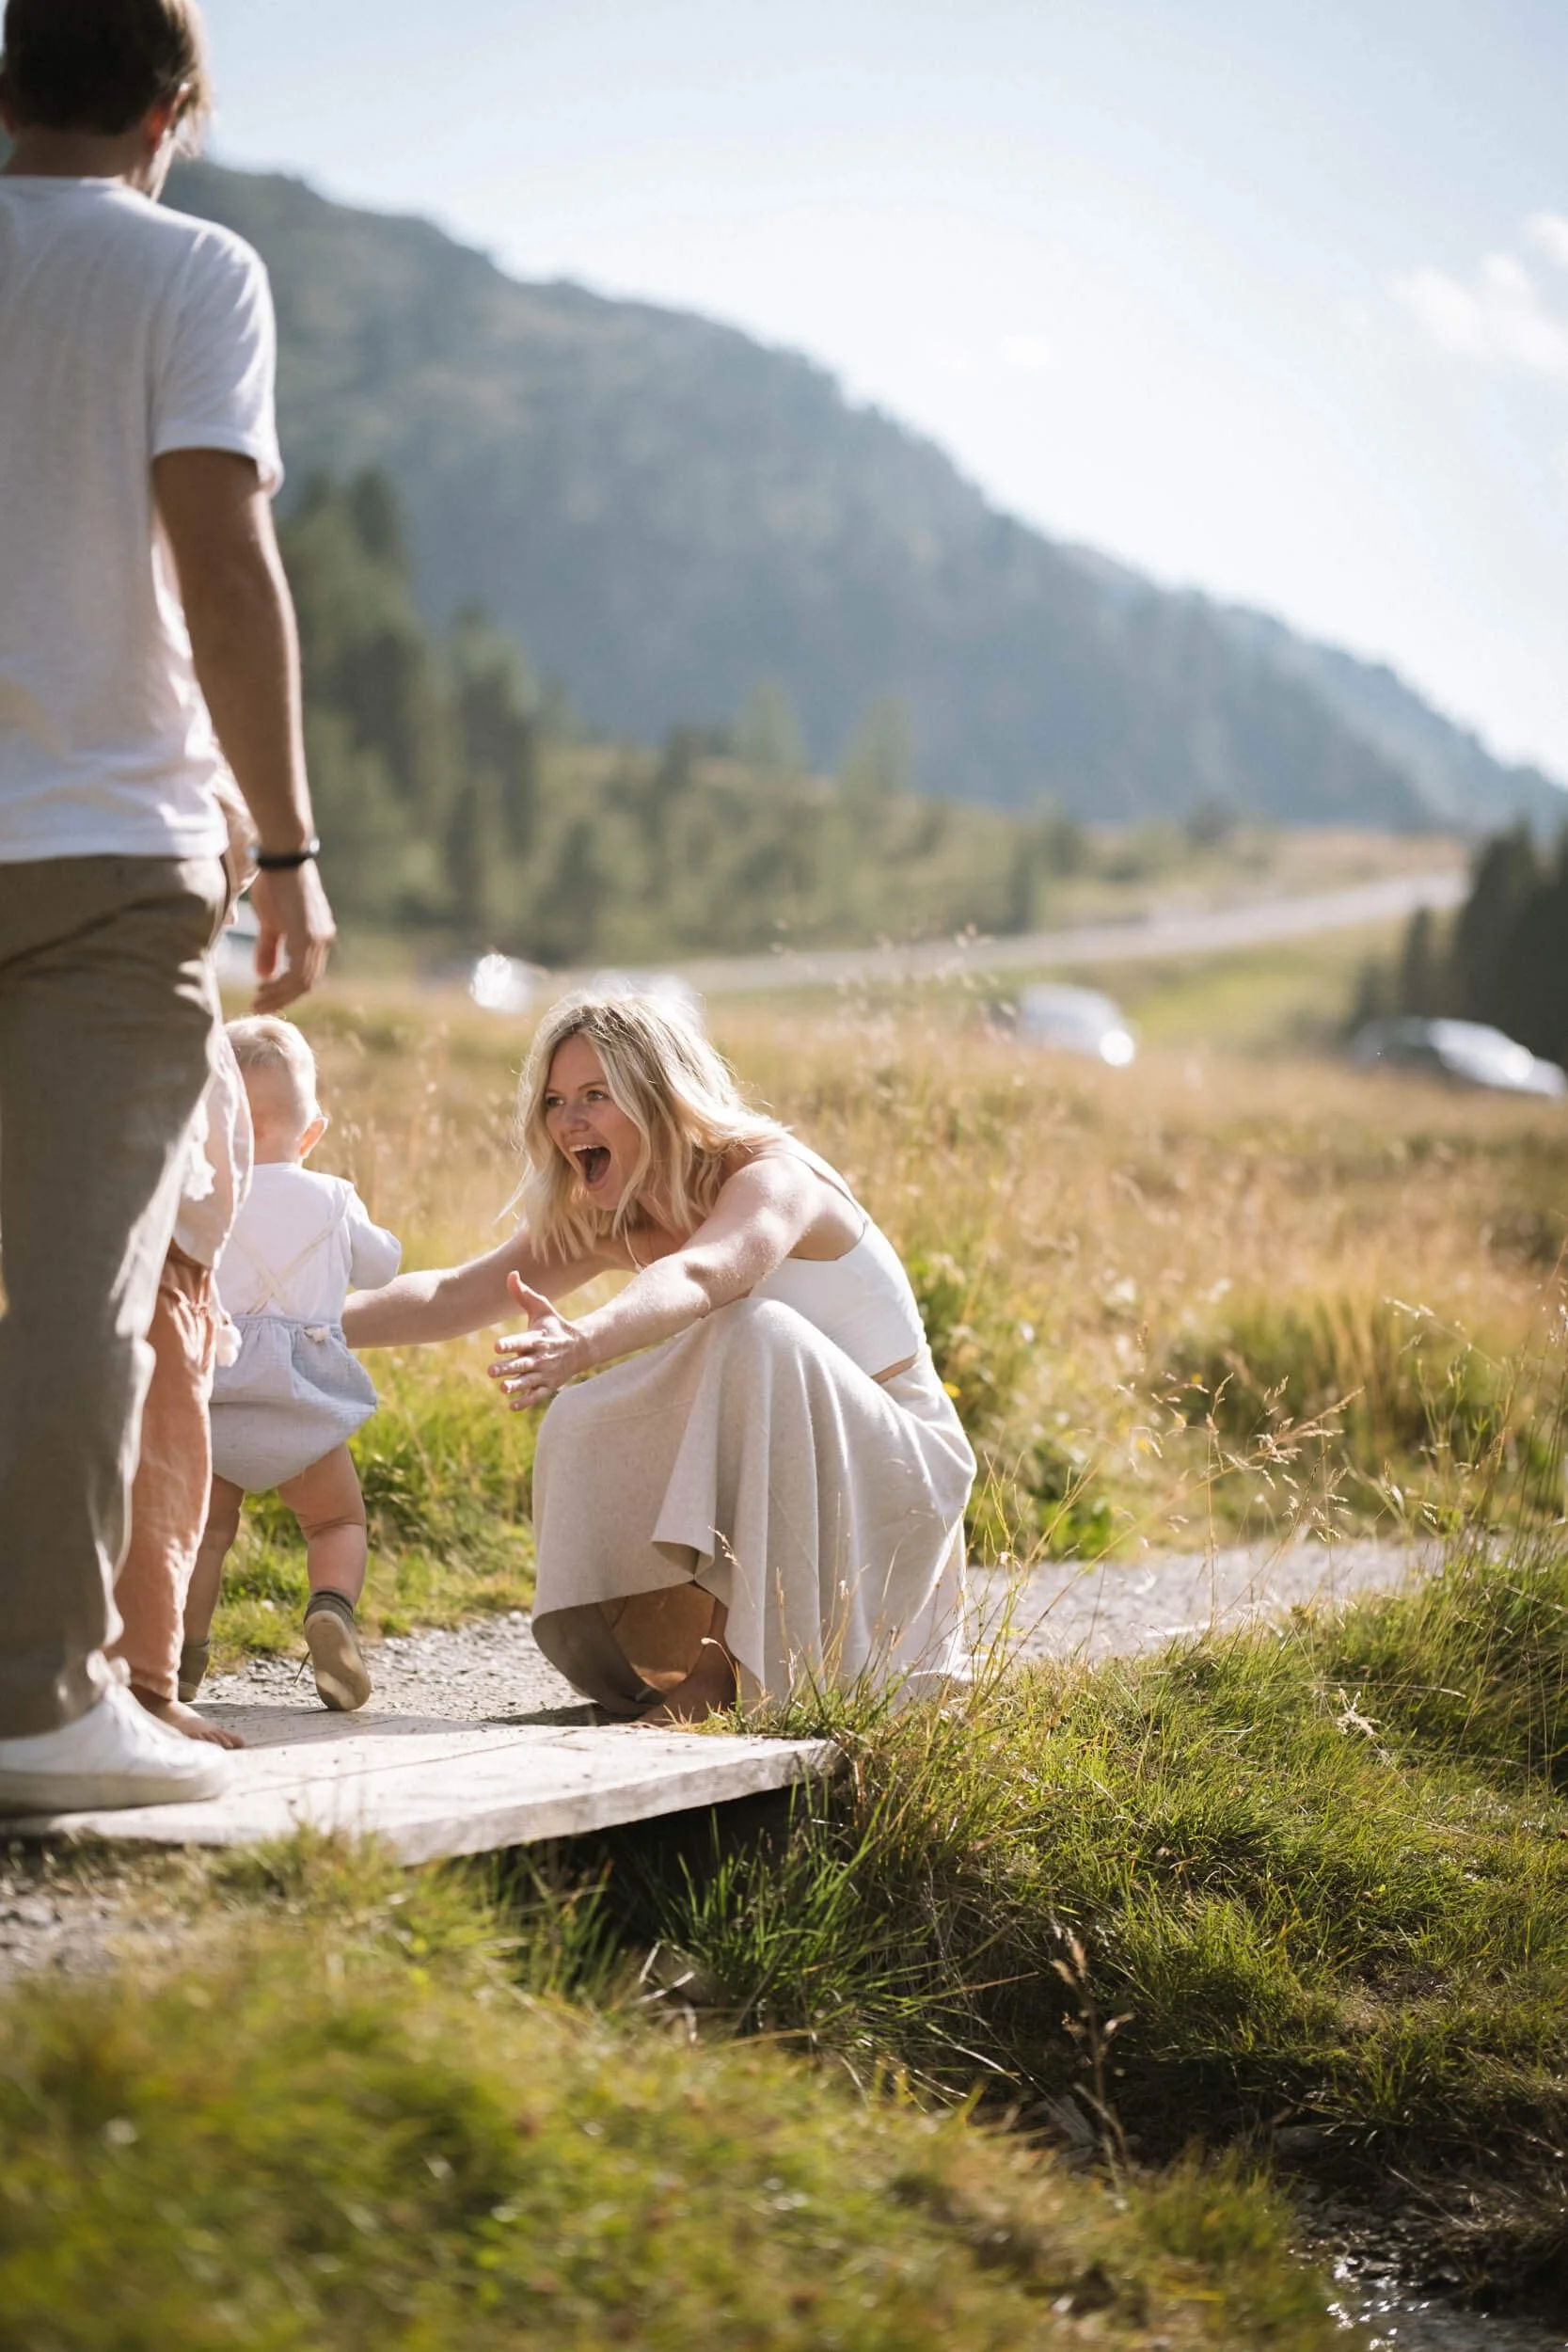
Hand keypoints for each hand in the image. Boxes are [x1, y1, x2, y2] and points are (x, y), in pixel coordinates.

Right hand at [250, 863, 335, 1010]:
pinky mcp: (309, 935)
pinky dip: (282, 985)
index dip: (286, 991)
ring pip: (303, 981)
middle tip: (259, 1006)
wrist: (282, 857)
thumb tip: (264, 975)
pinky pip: (299, 971)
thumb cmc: (275, 884)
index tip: (263, 998)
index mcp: (316, 938)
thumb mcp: (270, 922)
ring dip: (280, 995)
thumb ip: (269, 948)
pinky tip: (264, 988)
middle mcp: (323, 940)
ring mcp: (318, 938)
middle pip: (307, 983)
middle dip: (282, 998)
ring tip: (258, 1001)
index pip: (306, 976)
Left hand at [489, 1274, 589, 1407]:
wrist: (581, 1347)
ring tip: (502, 1388)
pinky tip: (512, 1406)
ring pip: (528, 1381)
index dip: (509, 1344)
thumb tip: (511, 1273)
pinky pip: (537, 1395)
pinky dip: (526, 1401)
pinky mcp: (548, 1385)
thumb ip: (523, 1294)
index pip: (521, 1341)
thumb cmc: (555, 1326)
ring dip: (515, 1386)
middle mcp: (541, 1357)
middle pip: (522, 1364)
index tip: (496, 1346)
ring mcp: (545, 1373)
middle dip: (507, 1368)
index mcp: (537, 1338)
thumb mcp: (542, 1308)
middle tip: (491, 1371)